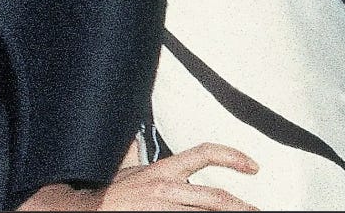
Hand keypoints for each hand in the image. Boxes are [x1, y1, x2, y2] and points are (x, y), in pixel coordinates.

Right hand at [19, 143, 258, 210]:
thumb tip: (135, 139)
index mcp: (163, 171)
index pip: (204, 154)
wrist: (87, 212)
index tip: (252, 165)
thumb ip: (133, 153)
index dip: (232, 156)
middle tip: (256, 210)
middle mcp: (168, 190)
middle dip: (240, 205)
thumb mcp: (123, 169)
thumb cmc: (105, 194)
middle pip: (215, 197)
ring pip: (206, 212)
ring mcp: (166, 210)